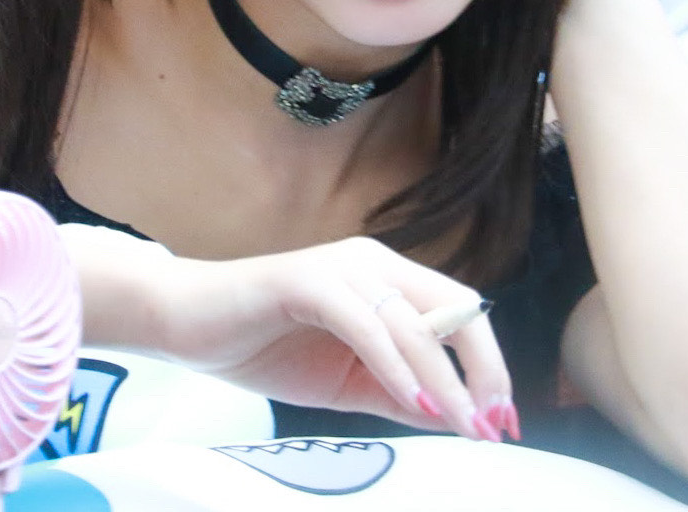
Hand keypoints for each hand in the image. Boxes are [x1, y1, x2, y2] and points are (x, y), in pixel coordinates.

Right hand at [150, 236, 515, 441]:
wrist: (185, 323)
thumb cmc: (263, 345)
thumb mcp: (347, 383)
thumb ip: (400, 394)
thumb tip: (457, 418)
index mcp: (388, 279)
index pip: (460, 314)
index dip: (489, 365)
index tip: (501, 419)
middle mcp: (373, 262)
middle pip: (453, 309)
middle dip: (482, 371)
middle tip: (492, 425)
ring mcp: (342, 267)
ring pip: (413, 321)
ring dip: (444, 378)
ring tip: (463, 424)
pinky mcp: (309, 280)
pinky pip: (367, 323)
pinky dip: (395, 364)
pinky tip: (413, 401)